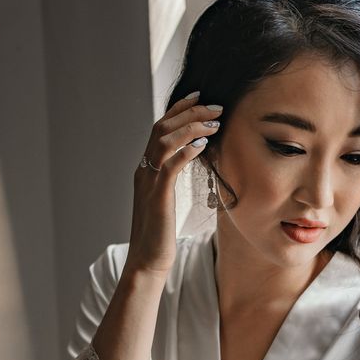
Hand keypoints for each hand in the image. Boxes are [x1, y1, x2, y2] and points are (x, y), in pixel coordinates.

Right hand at [124, 92, 222, 276]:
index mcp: (145, 170)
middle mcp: (144, 171)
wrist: (147, 261)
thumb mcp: (166, 200)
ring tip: (215, 122)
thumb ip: (172, 177)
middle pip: (163, 128)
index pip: (160, 129)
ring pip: (165, 141)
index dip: (179, 110)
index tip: (200, 98)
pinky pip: (170, 165)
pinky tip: (203, 145)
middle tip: (215, 106)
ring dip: (192, 127)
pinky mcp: (157, 197)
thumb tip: (192, 157)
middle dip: (190, 112)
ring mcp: (148, 183)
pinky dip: (187, 151)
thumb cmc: (160, 235)